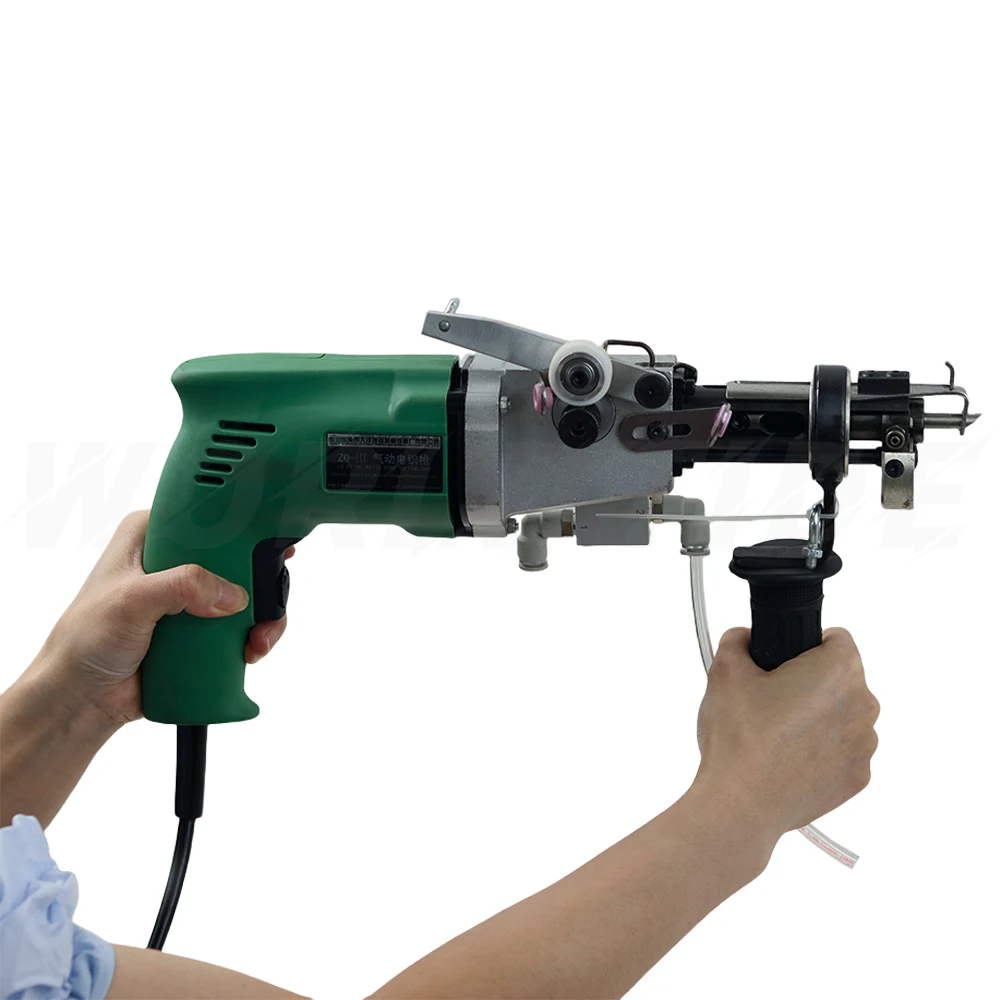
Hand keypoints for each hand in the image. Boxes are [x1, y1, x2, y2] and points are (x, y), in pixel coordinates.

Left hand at [32, 510, 291, 724]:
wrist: (82, 697)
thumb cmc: (85, 641)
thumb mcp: (130, 601)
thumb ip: (181, 586)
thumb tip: (232, 594)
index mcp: (152, 535)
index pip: (208, 515)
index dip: (243, 524)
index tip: (271, 539)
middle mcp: (175, 561)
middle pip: (238, 555)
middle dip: (259, 579)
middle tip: (264, 601)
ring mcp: (191, 596)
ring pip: (247, 591)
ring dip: (262, 614)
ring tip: (256, 638)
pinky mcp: (201, 627)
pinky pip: (242, 624)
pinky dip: (254, 635)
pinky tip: (251, 649)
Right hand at [694, 627, 879, 838]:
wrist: (741, 803)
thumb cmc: (740, 737)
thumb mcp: (725, 670)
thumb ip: (738, 639)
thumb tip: (746, 640)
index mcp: (839, 670)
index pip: (835, 639)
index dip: (804, 646)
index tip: (781, 664)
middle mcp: (864, 705)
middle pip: (840, 679)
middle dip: (810, 683)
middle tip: (770, 700)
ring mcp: (865, 746)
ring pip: (842, 715)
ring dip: (818, 717)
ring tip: (775, 733)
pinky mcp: (858, 778)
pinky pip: (841, 750)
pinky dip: (820, 750)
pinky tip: (787, 758)